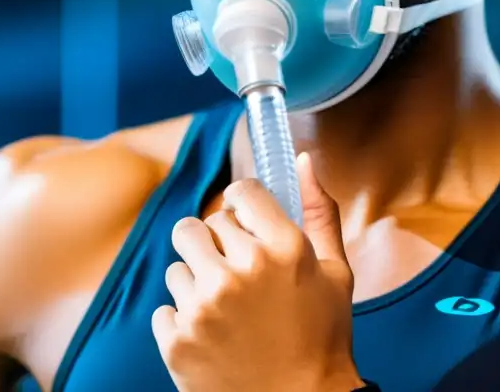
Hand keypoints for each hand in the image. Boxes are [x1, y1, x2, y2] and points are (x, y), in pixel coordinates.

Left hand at [152, 153, 364, 391]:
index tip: (248, 225)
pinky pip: (164, 306)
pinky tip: (213, 336)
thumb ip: (320, 210)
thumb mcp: (335, 272)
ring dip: (198, 280)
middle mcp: (241, 270)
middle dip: (220, 245)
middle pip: (204, 224)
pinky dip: (183, 320)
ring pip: (179, 261)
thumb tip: (302, 159)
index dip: (245, 209)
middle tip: (240, 277)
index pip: (241, 192)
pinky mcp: (176, 339)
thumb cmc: (322, 338)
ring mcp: (204, 305)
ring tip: (226, 310)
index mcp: (283, 248)